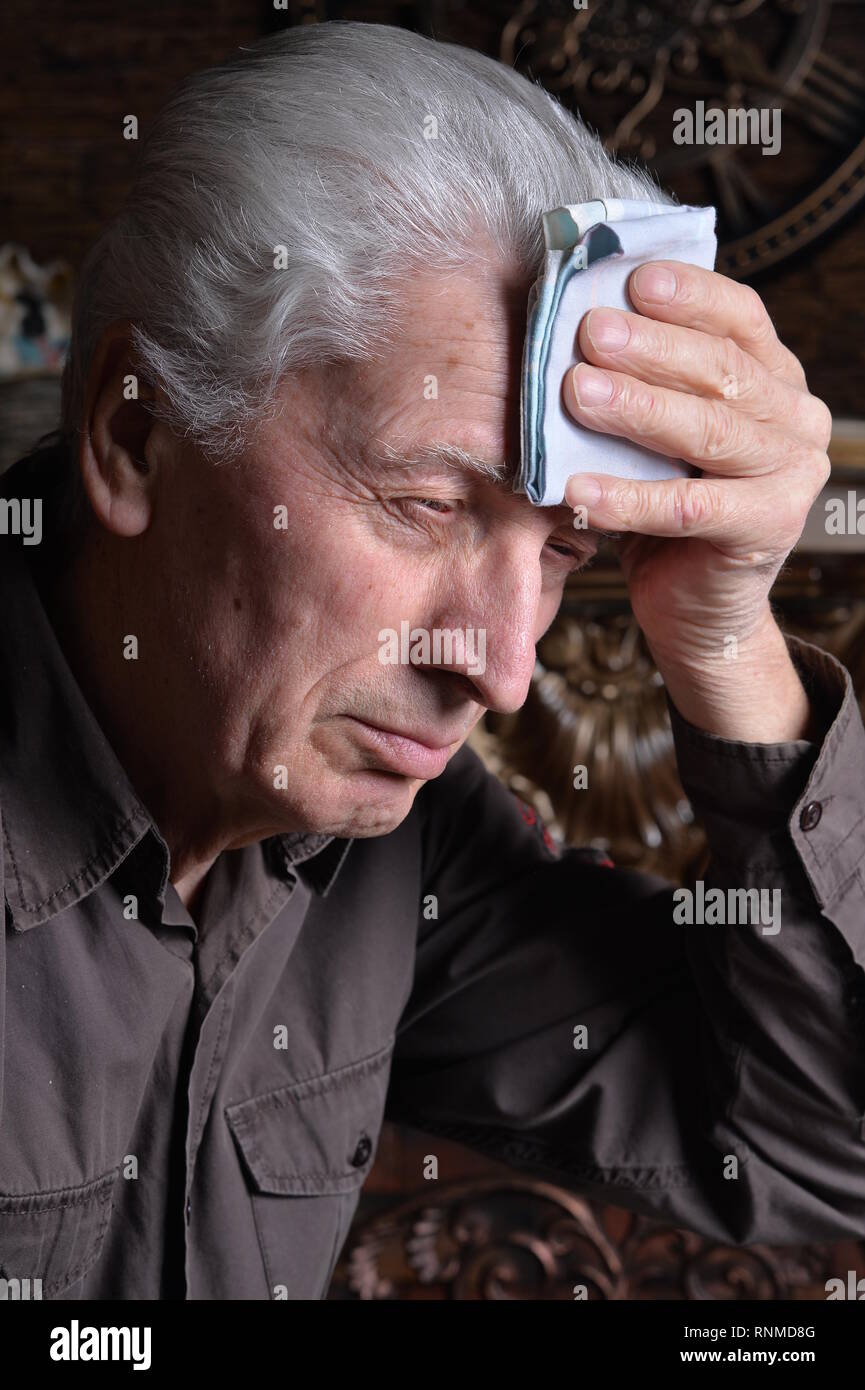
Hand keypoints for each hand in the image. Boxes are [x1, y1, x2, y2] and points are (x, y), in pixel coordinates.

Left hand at [562, 262, 831, 738]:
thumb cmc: (666, 506)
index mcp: (774, 377)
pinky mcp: (770, 530)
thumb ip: (641, 382)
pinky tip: (578, 490)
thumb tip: (576, 322)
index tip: (631, 279)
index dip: (690, 294)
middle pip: (722, 371)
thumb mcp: (655, 435)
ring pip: (711, 432)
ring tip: (577, 392)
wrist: (696, 606)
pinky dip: (629, 499)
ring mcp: (792, 475)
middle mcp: (796, 418)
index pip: (739, 317)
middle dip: (651, 348)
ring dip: (639, 408)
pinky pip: (691, 510)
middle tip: (589, 332)